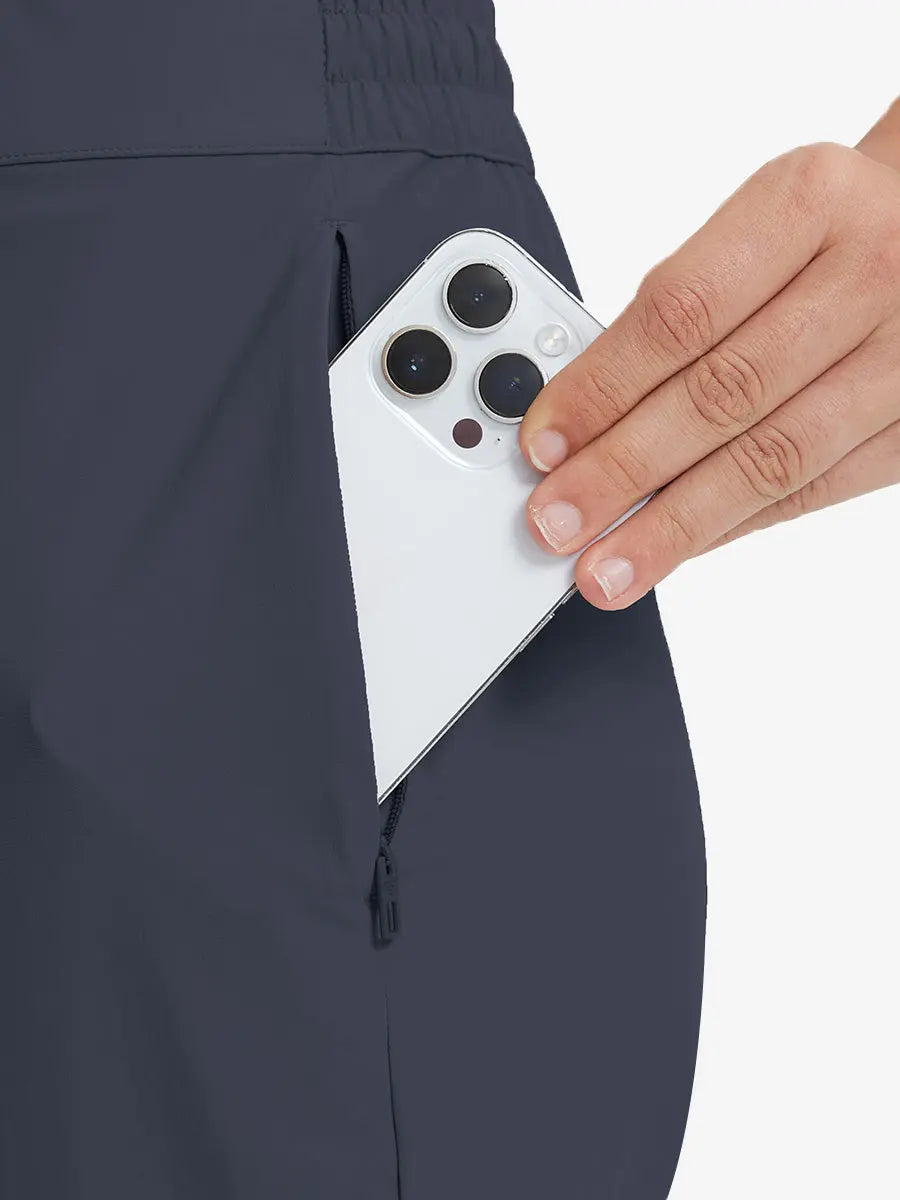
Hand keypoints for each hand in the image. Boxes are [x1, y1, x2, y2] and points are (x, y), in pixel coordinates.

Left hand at [520, 141, 899, 608]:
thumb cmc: (833, 227)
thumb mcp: (758, 222)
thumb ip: (680, 305)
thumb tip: (582, 412)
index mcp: (809, 202)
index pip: (681, 312)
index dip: (602, 388)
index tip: (544, 443)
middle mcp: (870, 274)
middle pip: (722, 395)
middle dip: (623, 470)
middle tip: (558, 520)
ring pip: (773, 459)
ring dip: (676, 524)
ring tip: (609, 566)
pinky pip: (815, 490)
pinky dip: (735, 525)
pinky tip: (680, 547)